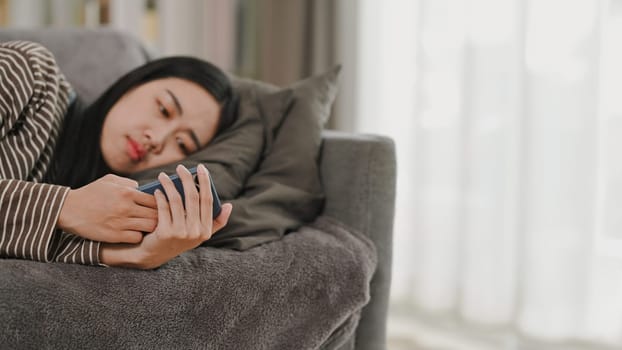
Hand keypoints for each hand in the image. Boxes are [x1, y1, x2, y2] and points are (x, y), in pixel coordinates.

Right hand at [58, 174, 157, 242]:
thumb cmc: (90, 193)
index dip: (160, 204)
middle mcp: (126, 207)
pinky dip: (138, 236)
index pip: (155, 199)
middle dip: (160, 216)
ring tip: (147, 226)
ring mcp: (121, 222)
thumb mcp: (108, 181)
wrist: (68, 210)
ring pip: (149, 227)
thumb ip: (127, 183)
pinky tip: (134, 233)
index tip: (158, 207)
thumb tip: (142, 188)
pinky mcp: (114, 235)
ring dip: (151, 227)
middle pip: (156, 214)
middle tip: (157, 219)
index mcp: (127, 192)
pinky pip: (136, 237)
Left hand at [100, 164, 231, 268]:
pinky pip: (164, 208)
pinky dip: (160, 196)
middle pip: (193, 197)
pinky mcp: (165, 233)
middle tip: (180, 167)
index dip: (205, 182)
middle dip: (186, 178)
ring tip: (163, 176)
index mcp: (206, 230)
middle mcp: (196, 232)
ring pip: (176, 200)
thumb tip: (230, 205)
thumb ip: (216, 222)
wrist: (153, 256)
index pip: (208, 200)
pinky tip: (157, 190)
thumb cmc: (177, 240)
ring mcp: (181, 233)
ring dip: (169, 184)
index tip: (201, 168)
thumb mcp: (199, 234)